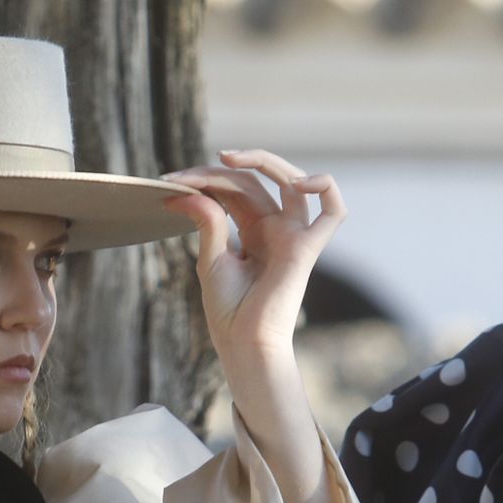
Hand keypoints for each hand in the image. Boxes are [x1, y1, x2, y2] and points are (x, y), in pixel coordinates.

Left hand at [161, 148, 345, 358]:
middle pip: (254, 181)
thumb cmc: (229, 311)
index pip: (235, 189)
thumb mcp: (210, 259)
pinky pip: (333, 210)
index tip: (169, 184)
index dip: (204, 180)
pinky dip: (325, 186)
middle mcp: (276, 228)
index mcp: (254, 231)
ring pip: (290, 180)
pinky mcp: (308, 247)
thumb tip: (188, 191)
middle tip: (183, 175)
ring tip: (225, 158)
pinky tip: (297, 180)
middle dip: (218, 172)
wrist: (243, 343)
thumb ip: (206, 221)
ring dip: (262, 160)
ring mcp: (294, 234)